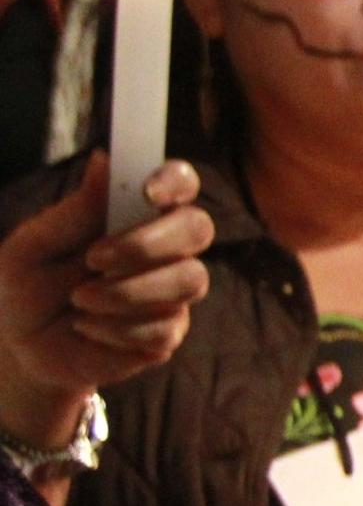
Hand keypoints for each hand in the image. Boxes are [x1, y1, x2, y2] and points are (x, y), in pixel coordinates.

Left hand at [0, 155, 211, 446]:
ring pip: (188, 281)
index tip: (147, 192)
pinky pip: (163, 329)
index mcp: (134, 214)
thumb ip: (73, 211)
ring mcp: (171, 293)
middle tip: (95, 259)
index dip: (175, 180)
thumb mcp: (32, 246)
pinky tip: (87, 328)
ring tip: (80, 299)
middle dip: (149, 244)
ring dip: (125, 292)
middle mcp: (164, 249)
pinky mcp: (168, 334)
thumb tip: (104, 161)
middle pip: (198, 228)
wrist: (20, 345)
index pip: (180, 182)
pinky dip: (115, 329)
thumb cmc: (25, 286)